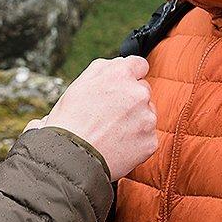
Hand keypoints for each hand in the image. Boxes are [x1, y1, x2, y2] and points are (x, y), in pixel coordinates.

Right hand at [24, 56, 157, 180]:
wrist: (71, 157)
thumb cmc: (70, 121)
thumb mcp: (80, 83)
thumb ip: (104, 68)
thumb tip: (120, 64)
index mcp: (120, 74)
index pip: (139, 64)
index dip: (130, 75)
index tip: (122, 86)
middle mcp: (138, 92)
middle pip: (143, 90)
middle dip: (131, 99)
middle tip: (109, 114)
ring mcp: (147, 118)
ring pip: (147, 114)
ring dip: (135, 120)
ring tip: (110, 132)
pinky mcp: (151, 141)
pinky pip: (148, 136)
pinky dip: (136, 141)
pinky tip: (117, 145)